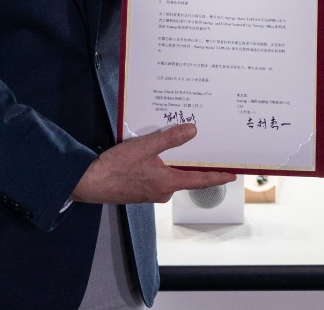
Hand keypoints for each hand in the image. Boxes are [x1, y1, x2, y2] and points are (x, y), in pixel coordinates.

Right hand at [71, 124, 235, 204]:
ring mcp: (151, 193)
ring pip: (171, 175)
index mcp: (169, 183)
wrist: (90, 183)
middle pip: (186, 177)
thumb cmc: (117, 167)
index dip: (218, 176)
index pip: (200, 180)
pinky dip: (163, 165)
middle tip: (210, 150)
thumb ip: (170, 139)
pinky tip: (160, 154)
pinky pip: (158, 176)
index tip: (233, 175)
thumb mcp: (146, 147)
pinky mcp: (140, 190)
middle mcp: (163, 191)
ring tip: (185, 145)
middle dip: (197, 164)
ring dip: (177, 163)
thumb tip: (192, 131)